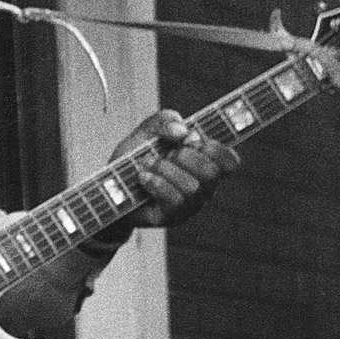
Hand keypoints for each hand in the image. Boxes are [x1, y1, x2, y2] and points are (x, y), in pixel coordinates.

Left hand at [110, 110, 238, 230]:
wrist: (108, 186)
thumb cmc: (134, 158)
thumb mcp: (146, 131)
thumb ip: (165, 120)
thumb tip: (182, 130)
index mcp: (205, 165)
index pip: (230, 162)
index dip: (214, 148)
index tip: (190, 140)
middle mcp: (203, 188)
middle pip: (212, 172)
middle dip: (184, 156)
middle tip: (165, 153)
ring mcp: (189, 206)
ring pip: (192, 187)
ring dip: (165, 169)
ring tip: (146, 165)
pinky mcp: (172, 217)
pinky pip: (176, 201)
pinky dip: (157, 183)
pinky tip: (143, 177)